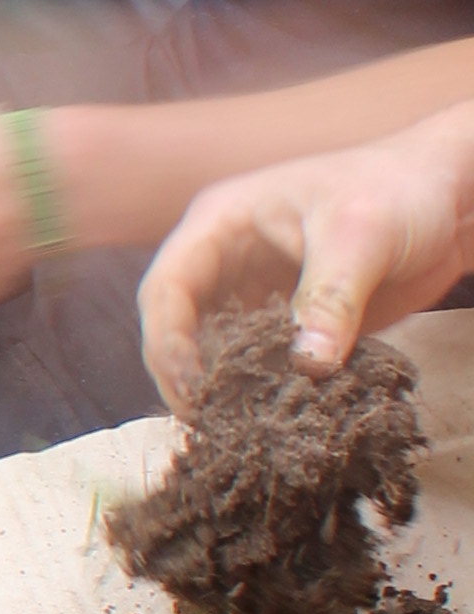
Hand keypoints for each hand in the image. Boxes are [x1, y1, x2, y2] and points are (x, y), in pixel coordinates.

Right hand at [138, 107, 473, 403]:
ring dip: (221, 384)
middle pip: (178, 324)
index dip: (168, 341)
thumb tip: (307, 365)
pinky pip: (261, 358)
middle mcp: (229, 258)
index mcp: (222, 222)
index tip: (193, 388)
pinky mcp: (292, 318)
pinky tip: (275, 412)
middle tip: (210, 420)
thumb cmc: (397, 188)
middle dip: (186, 373)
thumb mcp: (360, 235)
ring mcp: (259, 290)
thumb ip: (330, 298)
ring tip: (235, 425)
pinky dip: (261, 386)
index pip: (167, 287)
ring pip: (214, 345)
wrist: (449, 193)